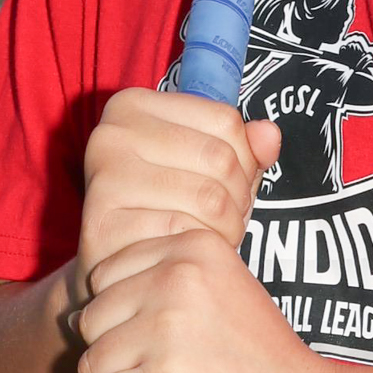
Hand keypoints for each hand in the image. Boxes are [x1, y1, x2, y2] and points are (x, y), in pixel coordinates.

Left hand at [74, 224, 337, 372]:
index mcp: (194, 246)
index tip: (163, 341)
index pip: (106, 275)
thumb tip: (73, 316)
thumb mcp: (224, 293)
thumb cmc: (260, 363)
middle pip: (92, 318)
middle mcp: (179, 278)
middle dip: (113, 354)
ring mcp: (169, 330)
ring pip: (91, 363)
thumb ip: (163, 284)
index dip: (122, 316)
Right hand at [75, 88, 282, 302]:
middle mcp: (112, 133)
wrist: (114, 268)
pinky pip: (184, 233)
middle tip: (226, 219)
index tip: (232, 185)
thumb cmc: (166, 209)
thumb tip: (269, 135)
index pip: (226, 120)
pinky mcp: (103, 224)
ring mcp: (104, 177)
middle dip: (239, 198)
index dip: (246, 160)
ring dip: (226, 228)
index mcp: (134, 104)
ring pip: (210, 199)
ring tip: (211, 236)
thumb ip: (244, 148)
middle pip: (220, 158)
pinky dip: (199, 250)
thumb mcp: (208, 171)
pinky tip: (185, 253)